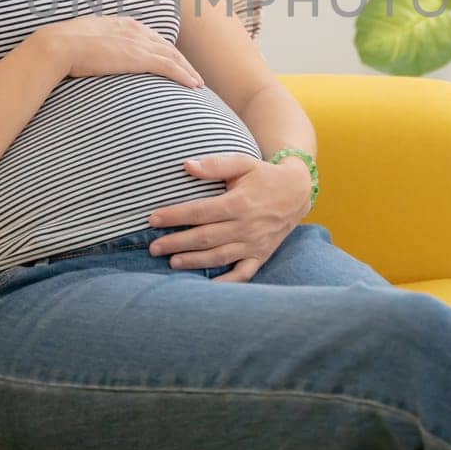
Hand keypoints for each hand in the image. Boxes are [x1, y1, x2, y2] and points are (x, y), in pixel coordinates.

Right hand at [39, 13, 204, 88]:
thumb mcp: (84, 39)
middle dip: (182, 61)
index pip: (151, 38)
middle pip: (167, 46)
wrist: (59, 45)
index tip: (172, 61)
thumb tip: (93, 56)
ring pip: (173, 57)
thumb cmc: (63, 46)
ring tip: (197, 83)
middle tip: (192, 75)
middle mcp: (135, 29)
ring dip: (188, 71)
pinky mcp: (139, 57)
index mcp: (122, 23)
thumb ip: (96, 45)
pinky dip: (184, 75)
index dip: (164, 51)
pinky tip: (193, 85)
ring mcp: (138, 42)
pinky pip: (169, 66)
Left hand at [146, 153, 312, 281]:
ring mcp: (254, 244)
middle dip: (176, 243)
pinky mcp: (261, 256)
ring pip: (219, 256)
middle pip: (205, 238)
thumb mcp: (243, 162)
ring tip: (172, 263)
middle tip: (153, 247)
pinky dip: (225, 283)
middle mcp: (246, 227)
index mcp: (239, 203)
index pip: (200, 212)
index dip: (175, 216)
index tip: (153, 219)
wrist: (297, 192)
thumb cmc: (264, 175)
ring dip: (194, 261)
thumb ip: (215, 164)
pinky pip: (242, 274)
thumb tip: (186, 165)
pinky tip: (207, 287)